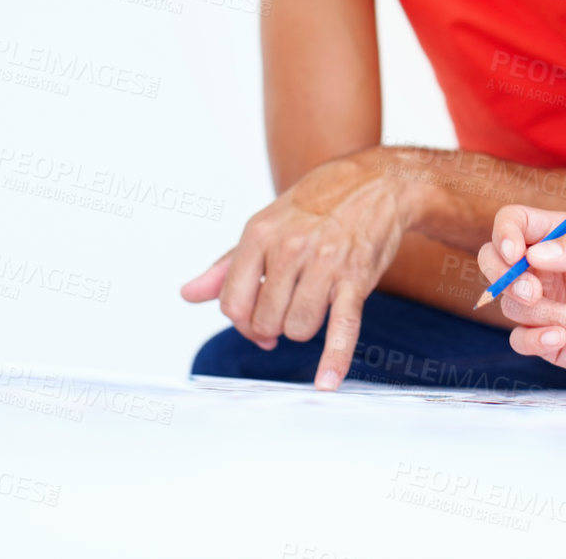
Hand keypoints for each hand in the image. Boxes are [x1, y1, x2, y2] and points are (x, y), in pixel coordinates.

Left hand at [180, 151, 415, 388]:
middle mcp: (289, 248)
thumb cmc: (318, 203)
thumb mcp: (266, 224)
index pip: (232, 303)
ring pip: (297, 329)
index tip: (256, 319)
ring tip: (312, 305)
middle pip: (264, 321)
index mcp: (259, 233)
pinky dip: (334, 358)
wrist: (376, 182)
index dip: (241, 321)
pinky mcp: (356, 279)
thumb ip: (227, 265)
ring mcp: (324, 264)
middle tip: (287, 310)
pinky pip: (342, 327)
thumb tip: (188, 294)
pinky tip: (327, 382)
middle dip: (272, 326)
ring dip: (302, 328)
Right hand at [476, 204, 565, 387]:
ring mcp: (547, 304)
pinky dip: (535, 339)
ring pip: (511, 304)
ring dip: (547, 314)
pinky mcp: (550, 341)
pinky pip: (519, 339)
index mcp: (564, 236)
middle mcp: (549, 269)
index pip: (514, 222)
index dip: (505, 234)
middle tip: (534, 291)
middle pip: (493, 260)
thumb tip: (534, 254)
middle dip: (505, 276)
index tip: (516, 255)